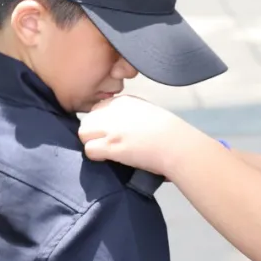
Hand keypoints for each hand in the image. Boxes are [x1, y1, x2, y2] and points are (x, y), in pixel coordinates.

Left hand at [78, 95, 192, 176]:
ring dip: (93, 144)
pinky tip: (110, 159)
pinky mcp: (111, 145)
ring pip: (84, 134)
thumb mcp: (147, 113)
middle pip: (87, 121)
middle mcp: (114, 111)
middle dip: (94, 134)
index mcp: (123, 102)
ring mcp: (111, 127)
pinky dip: (97, 156)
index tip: (111, 134)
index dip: (101, 124)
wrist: (177, 145)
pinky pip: (89, 149)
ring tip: (108, 153)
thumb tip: (120, 126)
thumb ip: (130, 115)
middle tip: (107, 145)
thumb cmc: (169, 133)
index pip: (97, 110)